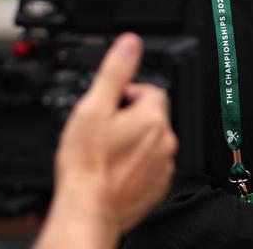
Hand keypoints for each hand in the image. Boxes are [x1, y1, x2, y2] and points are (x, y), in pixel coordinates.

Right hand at [36, 33, 177, 248]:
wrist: (87, 208)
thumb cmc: (86, 164)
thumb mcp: (93, 108)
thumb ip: (115, 72)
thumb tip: (130, 44)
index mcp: (152, 118)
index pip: (150, 90)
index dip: (127, 94)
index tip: (109, 106)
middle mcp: (166, 141)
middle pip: (151, 116)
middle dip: (130, 118)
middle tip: (103, 130)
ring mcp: (163, 165)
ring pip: (151, 141)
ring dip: (134, 141)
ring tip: (106, 152)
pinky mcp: (157, 186)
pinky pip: (150, 166)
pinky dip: (135, 165)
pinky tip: (113, 169)